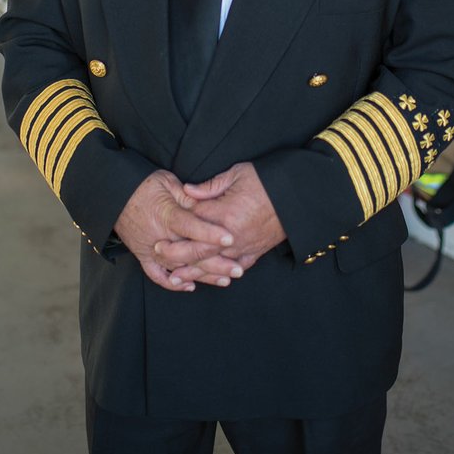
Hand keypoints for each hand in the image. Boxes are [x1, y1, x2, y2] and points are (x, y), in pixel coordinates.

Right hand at [114, 169, 236, 292]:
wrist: (113, 195)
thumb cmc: (144, 184)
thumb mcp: (167, 181)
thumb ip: (188, 195)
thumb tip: (207, 204)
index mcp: (166, 214)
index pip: (191, 226)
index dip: (211, 233)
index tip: (231, 238)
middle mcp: (159, 235)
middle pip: (190, 253)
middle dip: (216, 262)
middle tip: (238, 269)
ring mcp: (150, 249)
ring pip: (179, 268)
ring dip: (202, 276)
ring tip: (225, 280)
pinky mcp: (143, 256)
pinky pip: (157, 275)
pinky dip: (173, 283)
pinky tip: (190, 286)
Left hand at [155, 162, 285, 283]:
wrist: (295, 196)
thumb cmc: (266, 181)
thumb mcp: (237, 174)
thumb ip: (210, 186)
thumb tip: (186, 191)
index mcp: (225, 213)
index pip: (195, 219)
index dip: (178, 220)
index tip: (162, 221)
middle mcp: (231, 235)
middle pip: (197, 248)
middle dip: (176, 252)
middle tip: (158, 250)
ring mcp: (243, 247)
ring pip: (213, 263)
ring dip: (193, 271)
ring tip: (175, 276)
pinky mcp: (254, 253)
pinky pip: (234, 268)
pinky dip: (221, 274)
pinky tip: (210, 279)